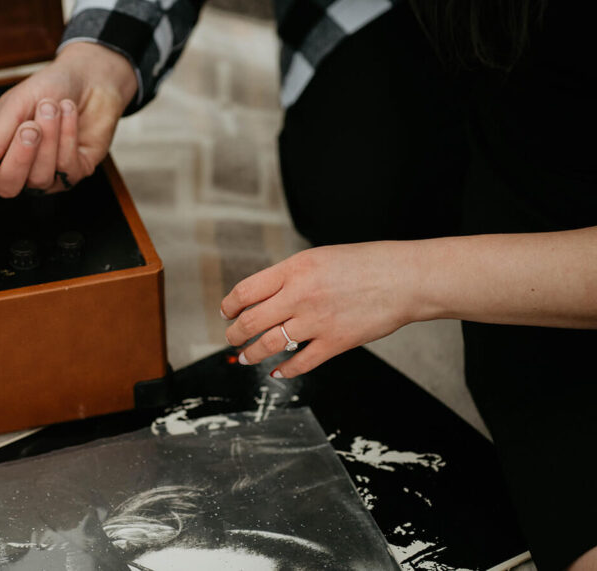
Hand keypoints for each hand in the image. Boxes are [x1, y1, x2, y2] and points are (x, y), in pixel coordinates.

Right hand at [0, 42, 136, 197]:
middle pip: (8, 186)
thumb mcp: (15, 104)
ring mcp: (49, 173)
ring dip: (48, 138)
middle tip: (30, 126)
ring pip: (40, 177)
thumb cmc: (49, 87)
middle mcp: (21, 168)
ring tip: (51, 107)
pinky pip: (67, 167)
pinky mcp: (77, 171)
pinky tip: (68, 113)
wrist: (89, 76)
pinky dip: (67, 135)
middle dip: (19, 156)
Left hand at [220, 242, 418, 378]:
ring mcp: (317, 321)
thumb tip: (263, 296)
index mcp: (294, 269)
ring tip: (246, 357)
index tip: (227, 312)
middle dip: (235, 334)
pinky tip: (277, 373)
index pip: (246, 291)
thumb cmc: (364, 264)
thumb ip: (289, 276)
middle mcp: (300, 295)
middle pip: (251, 321)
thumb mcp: (318, 257)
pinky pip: (301, 362)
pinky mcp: (335, 342)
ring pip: (270, 344)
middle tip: (231, 338)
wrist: (404, 278)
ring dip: (253, 354)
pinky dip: (284, 371)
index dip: (230, 305)